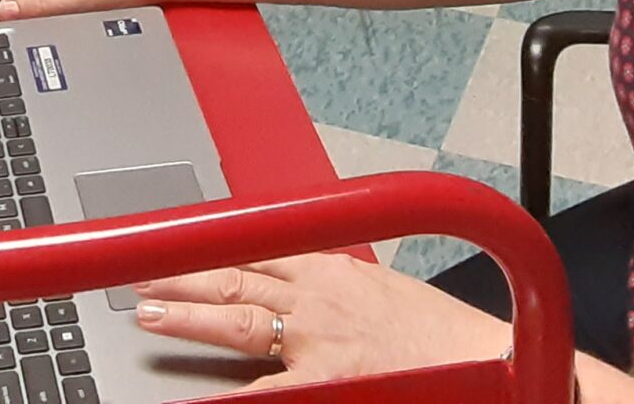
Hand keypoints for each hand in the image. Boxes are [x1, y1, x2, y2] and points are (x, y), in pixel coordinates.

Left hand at [135, 252, 506, 387]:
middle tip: (143, 279)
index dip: (213, 248)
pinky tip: (198, 392)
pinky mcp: (325, 382)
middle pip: (236, 276)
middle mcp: (319, 297)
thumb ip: (338, 285)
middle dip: (186, 277)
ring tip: (151, 315)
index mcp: (333, 269)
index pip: (258, 249)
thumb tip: (304, 282)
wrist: (490, 364)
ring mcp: (318, 341)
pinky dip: (230, 390)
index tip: (180, 244)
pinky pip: (264, 387)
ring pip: (239, 318)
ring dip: (191, 315)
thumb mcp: (385, 292)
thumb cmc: (446, 339)